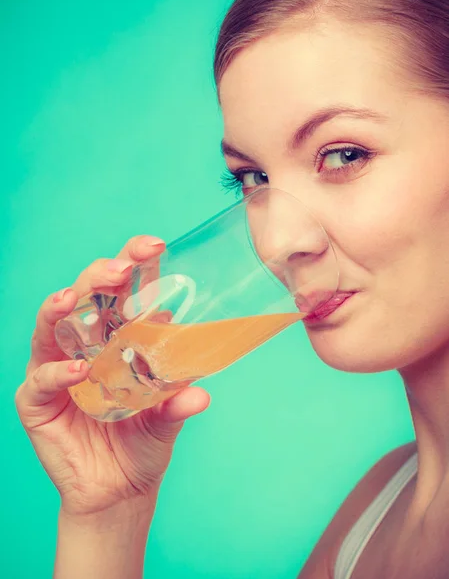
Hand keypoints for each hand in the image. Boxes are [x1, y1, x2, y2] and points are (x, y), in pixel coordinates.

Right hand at [15, 235, 210, 519]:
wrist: (120, 489)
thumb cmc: (144, 442)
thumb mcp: (167, 418)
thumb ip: (178, 403)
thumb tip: (200, 392)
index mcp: (120, 336)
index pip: (125, 290)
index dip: (135, 263)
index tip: (154, 246)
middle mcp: (87, 344)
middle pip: (87, 296)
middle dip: (100, 275)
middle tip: (120, 267)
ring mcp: (58, 368)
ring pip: (51, 326)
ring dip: (61, 307)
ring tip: (74, 298)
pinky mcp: (38, 400)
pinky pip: (41, 378)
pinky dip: (56, 372)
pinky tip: (77, 370)